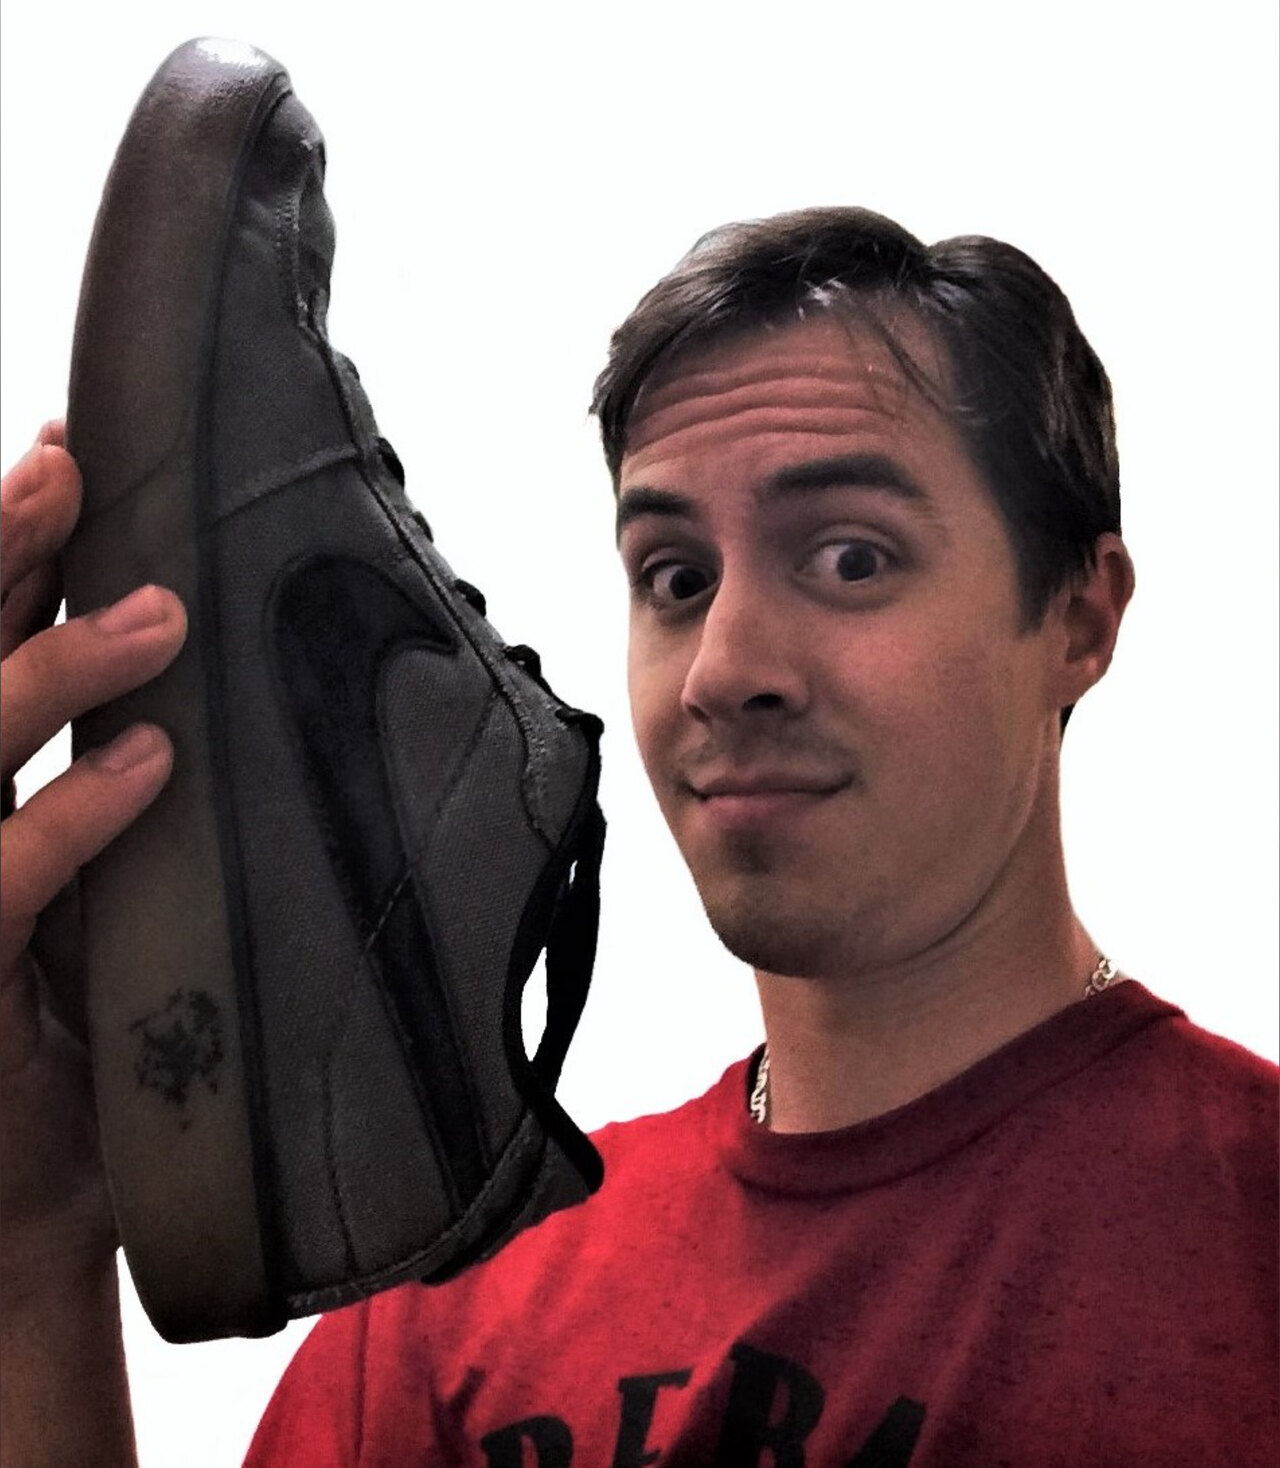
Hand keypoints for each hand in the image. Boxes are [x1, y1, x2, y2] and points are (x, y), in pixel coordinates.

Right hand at [0, 422, 186, 1283]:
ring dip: (44, 668)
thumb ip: (119, 816)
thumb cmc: (75, 1062)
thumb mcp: (100, 916)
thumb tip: (206, 714)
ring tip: (156, 614)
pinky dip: (71, 814)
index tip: (56, 460)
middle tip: (61, 470)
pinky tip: (148, 766)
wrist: (26, 1222)